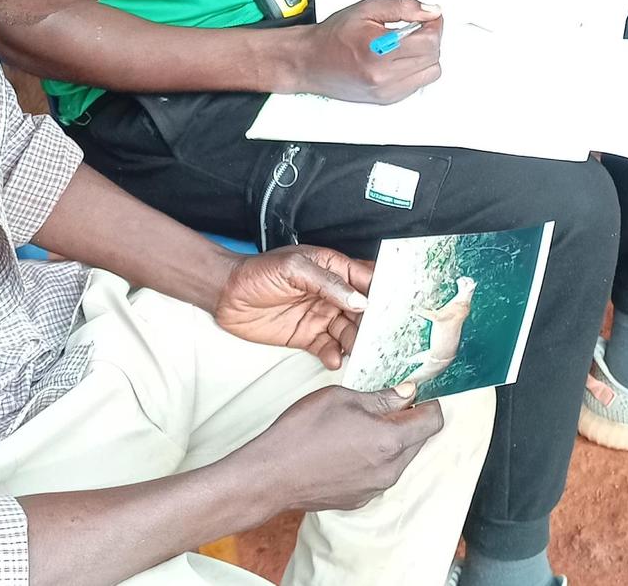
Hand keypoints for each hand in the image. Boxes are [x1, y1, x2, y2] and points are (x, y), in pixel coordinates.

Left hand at [215, 245, 373, 368]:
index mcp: (333, 269)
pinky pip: (328, 348)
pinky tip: (336, 359)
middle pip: (363, 310)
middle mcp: (331, 294)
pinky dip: (335, 355)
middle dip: (376, 324)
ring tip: (363, 354)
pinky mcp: (307, 337)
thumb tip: (360, 300)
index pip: (367, 280)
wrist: (226, 295)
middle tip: (387, 339)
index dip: (385, 292)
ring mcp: (320, 316)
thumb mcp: (294, 268)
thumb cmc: (258, 272)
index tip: (401, 308)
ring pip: (349, 332)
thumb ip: (328, 284)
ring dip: (358, 343)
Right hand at [254, 383, 442, 511]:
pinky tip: (349, 445)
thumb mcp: (343, 398)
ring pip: (399, 458)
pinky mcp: (359, 499)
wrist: (273, 473)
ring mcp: (374, 488)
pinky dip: (375, 457)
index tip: (419, 392)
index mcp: (390, 440)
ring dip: (392, 439)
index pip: (432, 421)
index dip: (429, 402)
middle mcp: (389, 470)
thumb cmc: (304, 430)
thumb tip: (407, 393)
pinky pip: (380, 473)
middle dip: (410, 420)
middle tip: (388, 401)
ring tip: (363, 422)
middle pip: (418, 441)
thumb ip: (382, 397)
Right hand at [299, 0, 442, 102]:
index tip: (427, 17)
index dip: (433, 25)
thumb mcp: (367, 9)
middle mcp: (384, 76)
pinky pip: (417, 84)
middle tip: (415, 27)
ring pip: (430, 73)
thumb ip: (403, 6)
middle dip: (429, 38)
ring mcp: (386, 92)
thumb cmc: (333, 37)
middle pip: (433, 57)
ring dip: (425, 56)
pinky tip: (398, 58)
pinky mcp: (387, 100)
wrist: (309, 61)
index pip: (429, 41)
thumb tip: (430, 10)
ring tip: (406, 44)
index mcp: (379, 51)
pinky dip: (415, 69)